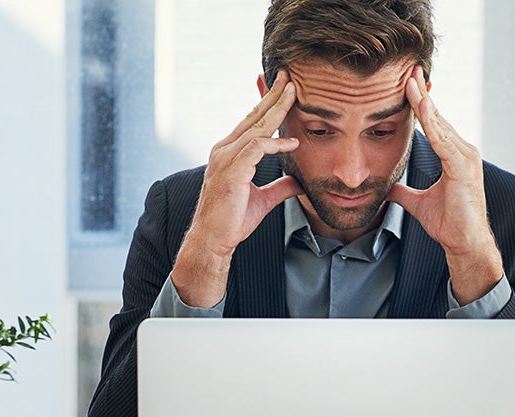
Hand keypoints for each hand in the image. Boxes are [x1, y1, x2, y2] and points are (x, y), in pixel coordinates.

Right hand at [171, 70, 302, 307]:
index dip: (268, 103)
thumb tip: (300, 182)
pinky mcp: (231, 171)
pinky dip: (275, 143)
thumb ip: (281, 186)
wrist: (214, 241)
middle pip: (253, 116)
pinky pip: (256, 148)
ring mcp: (225, 158)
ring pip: (255, 127)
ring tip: (294, 94)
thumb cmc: (233, 221)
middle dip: (272, 94)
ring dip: (276, 109)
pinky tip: (292, 143)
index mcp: (229, 152)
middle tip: (289, 76)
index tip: (284, 88)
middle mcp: (224, 149)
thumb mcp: (264, 199)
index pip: (251, 121)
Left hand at [389, 66, 503, 302]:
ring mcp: (466, 157)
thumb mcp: (418, 203)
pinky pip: (444, 140)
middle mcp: (463, 151)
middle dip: (422, 93)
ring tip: (410, 81)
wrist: (465, 243)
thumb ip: (404, 192)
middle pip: (438, 116)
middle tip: (409, 70)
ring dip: (424, 102)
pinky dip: (432, 123)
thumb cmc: (449, 223)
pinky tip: (421, 107)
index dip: (421, 103)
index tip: (407, 84)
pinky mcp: (463, 167)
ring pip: (440, 123)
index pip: (435, 123)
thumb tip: (387, 189)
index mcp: (455, 156)